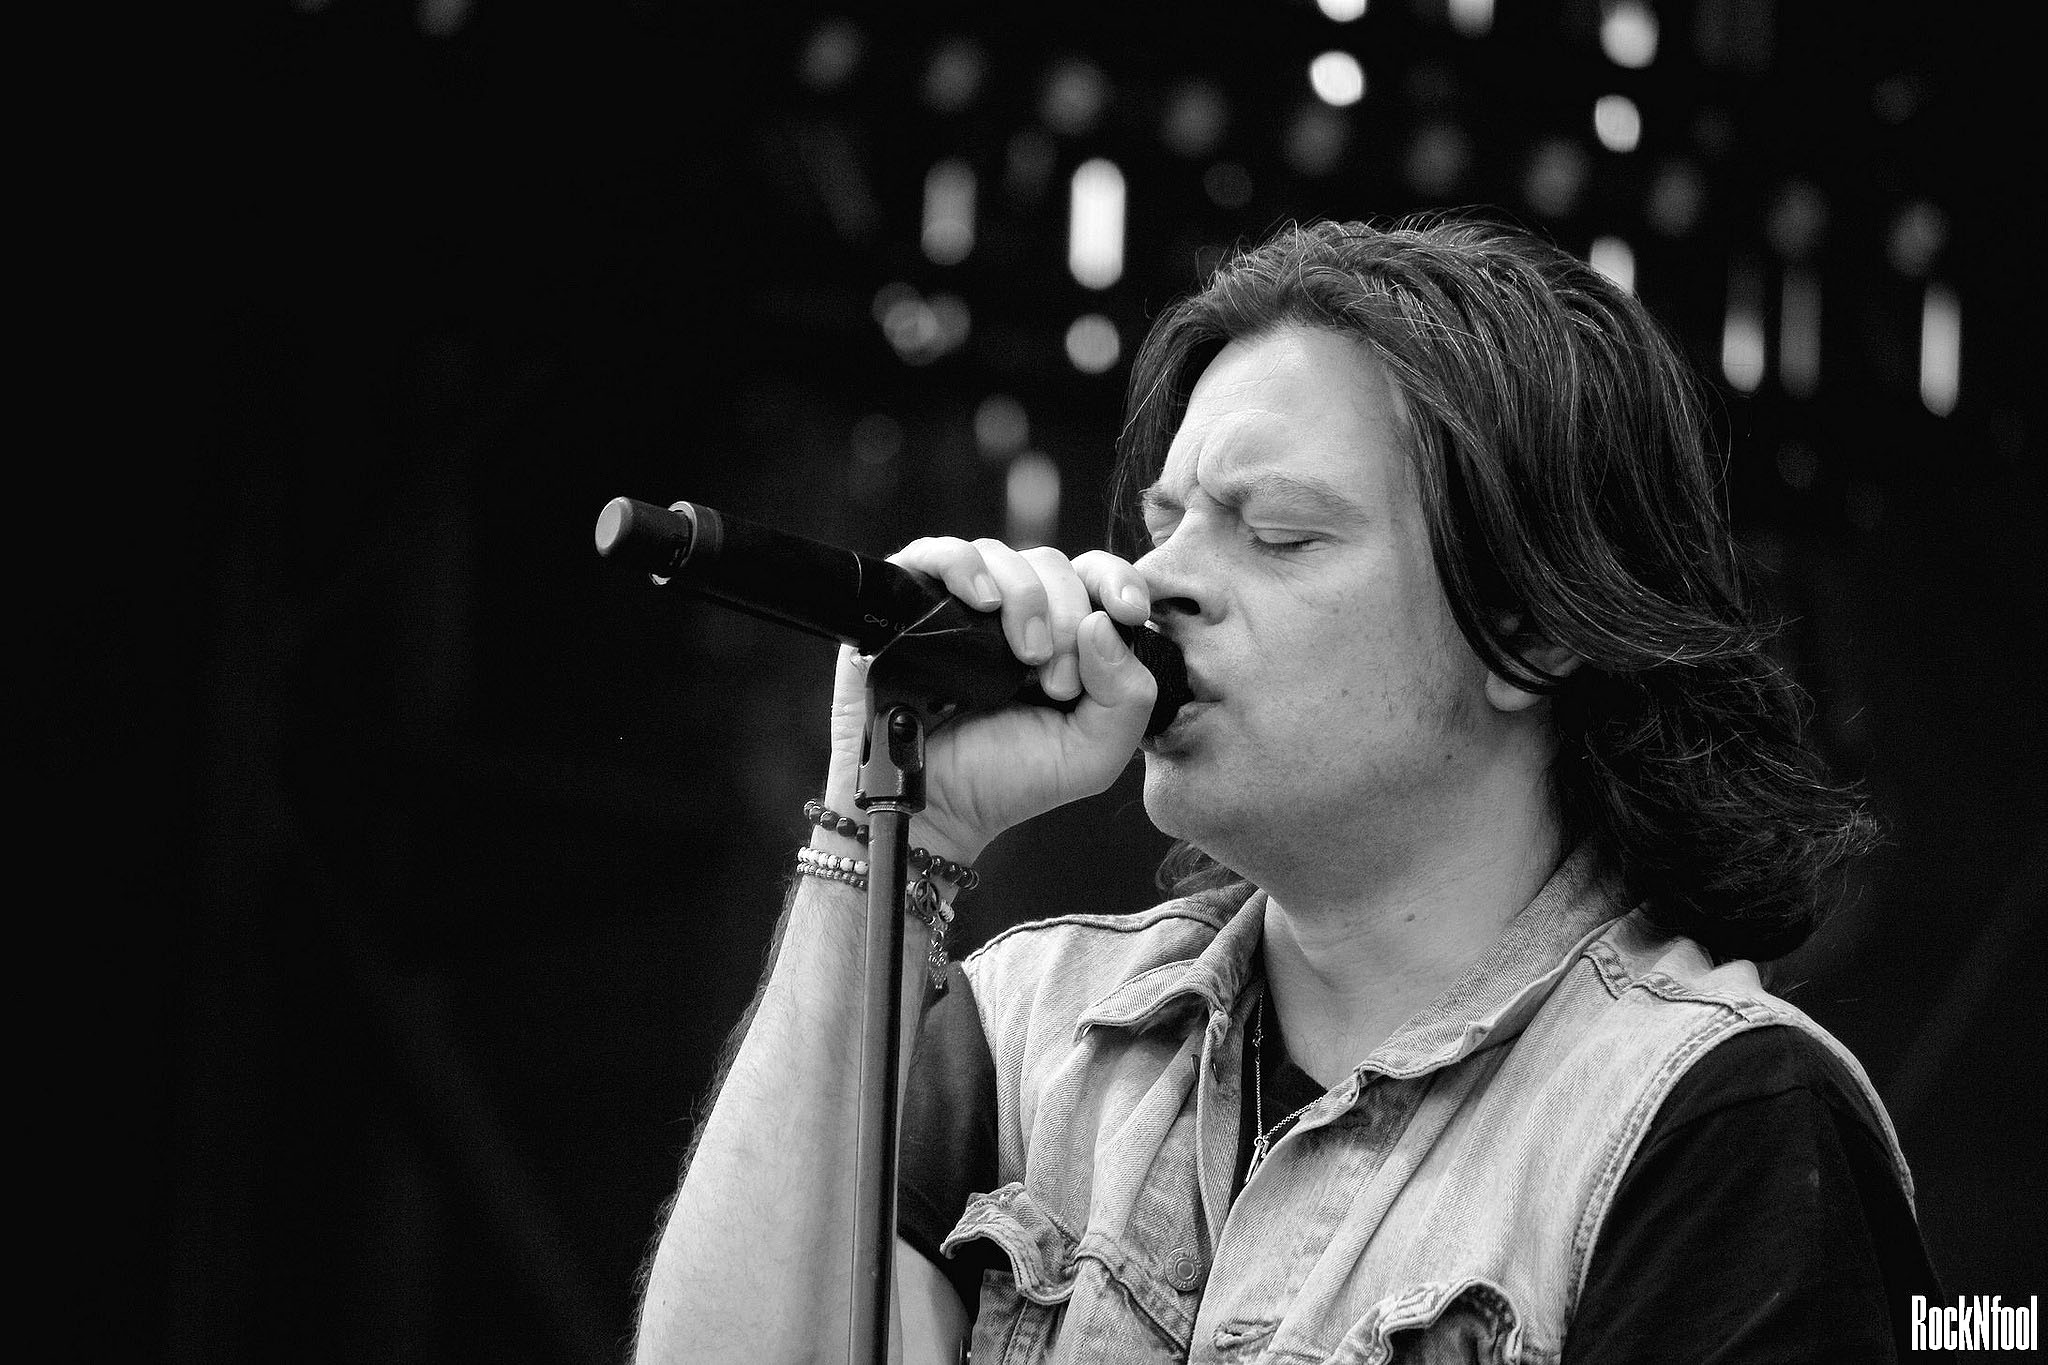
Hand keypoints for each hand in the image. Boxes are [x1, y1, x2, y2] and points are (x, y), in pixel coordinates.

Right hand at [818, 538, 1155, 865]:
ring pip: (1002, 556)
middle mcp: (1012, 610)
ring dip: (1024, 600)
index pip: (1096, 576)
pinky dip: (964, 567)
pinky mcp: (910, 601)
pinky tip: (980, 603)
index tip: (1128, 611)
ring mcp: (960, 603)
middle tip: (1056, 682)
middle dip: (1066, 618)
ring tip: (1022, 659)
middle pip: (1051, 565)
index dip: (1117, 581)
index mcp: (1063, 635)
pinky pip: (937, 553)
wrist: (931, 807)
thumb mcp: (1094, 754)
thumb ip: (1128, 696)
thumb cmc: (1008, 780)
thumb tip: (1103, 623)